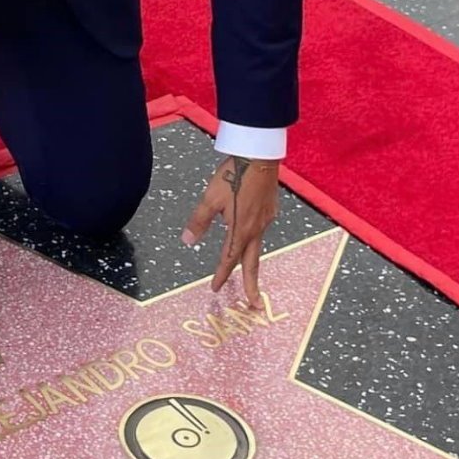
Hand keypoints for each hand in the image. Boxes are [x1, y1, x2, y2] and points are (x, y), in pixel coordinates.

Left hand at [181, 156, 279, 306]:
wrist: (260, 154)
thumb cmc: (235, 174)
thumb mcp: (210, 198)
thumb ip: (199, 221)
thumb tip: (188, 241)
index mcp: (241, 229)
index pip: (229, 259)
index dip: (221, 275)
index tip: (216, 289)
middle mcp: (256, 227)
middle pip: (252, 262)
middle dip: (252, 285)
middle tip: (254, 304)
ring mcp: (266, 218)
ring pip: (257, 245)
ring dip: (251, 260)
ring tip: (247, 269)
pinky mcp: (270, 207)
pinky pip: (262, 228)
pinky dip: (254, 237)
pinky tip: (251, 230)